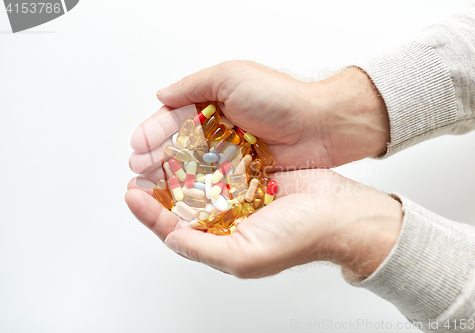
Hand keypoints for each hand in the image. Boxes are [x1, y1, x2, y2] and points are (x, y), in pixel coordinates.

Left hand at [125, 169, 402, 279]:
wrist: (338, 210)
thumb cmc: (298, 239)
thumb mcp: (244, 255)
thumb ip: (203, 248)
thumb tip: (170, 236)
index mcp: (221, 240)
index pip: (175, 228)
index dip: (151, 212)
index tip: (132, 193)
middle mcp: (226, 218)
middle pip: (183, 201)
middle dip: (159, 186)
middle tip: (138, 168)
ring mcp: (239, 192)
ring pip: (199, 178)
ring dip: (178, 166)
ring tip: (158, 152)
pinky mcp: (252, 171)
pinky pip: (222, 160)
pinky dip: (206, 153)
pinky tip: (190, 142)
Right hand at [129, 61, 389, 178]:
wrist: (320, 126)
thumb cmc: (279, 97)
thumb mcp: (231, 77)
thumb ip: (193, 86)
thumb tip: (162, 95)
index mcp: (213, 103)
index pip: (174, 118)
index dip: (154, 132)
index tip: (137, 146)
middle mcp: (219, 128)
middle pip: (179, 145)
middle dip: (156, 156)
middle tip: (138, 169)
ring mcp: (231, 153)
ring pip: (193, 166)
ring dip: (171, 175)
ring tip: (150, 184)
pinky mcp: (244, 173)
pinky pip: (214, 182)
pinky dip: (196, 188)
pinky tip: (180, 195)